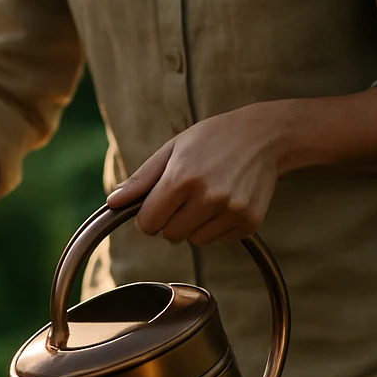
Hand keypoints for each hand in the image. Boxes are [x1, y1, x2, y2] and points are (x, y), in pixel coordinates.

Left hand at [106, 102, 285, 245]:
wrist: (264, 136)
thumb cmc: (212, 139)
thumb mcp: (172, 150)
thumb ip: (141, 180)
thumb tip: (112, 203)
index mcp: (182, 178)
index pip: (148, 224)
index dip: (149, 215)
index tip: (158, 202)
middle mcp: (208, 197)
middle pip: (170, 235)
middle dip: (172, 220)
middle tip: (187, 196)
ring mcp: (231, 211)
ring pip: (194, 241)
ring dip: (195, 225)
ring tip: (208, 196)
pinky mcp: (248, 222)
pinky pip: (218, 240)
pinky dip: (217, 227)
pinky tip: (226, 201)